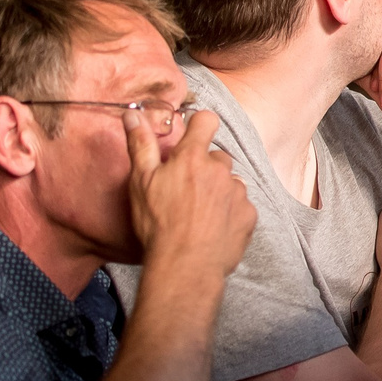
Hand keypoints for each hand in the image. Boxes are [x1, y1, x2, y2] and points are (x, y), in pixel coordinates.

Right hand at [125, 108, 256, 287]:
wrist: (185, 266)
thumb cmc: (158, 224)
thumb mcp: (141, 182)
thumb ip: (140, 144)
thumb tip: (133, 114)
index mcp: (193, 158)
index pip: (206, 121)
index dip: (199, 126)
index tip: (192, 138)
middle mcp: (220, 171)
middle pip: (217, 157)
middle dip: (205, 169)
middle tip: (186, 191)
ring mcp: (237, 193)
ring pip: (230, 183)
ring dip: (219, 192)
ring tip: (200, 214)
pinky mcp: (249, 216)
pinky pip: (242, 207)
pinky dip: (231, 214)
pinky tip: (214, 228)